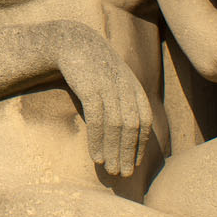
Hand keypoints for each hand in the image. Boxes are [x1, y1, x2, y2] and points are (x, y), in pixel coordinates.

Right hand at [62, 39, 152, 178]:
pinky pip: (97, 119)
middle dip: (128, 153)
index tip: (135, 164)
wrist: (72, 42)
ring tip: (110, 170)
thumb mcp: (114, 81)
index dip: (141, 144)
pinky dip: (98, 140)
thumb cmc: (93, 67)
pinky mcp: (90, 87)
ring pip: (116, 126)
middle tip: (123, 175)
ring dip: (114, 151)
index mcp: (134, 87)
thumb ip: (124, 101)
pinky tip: (96, 156)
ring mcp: (108, 86)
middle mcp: (125, 87)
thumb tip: (129, 131)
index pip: (144, 121)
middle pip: (132, 127)